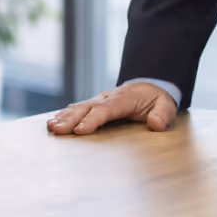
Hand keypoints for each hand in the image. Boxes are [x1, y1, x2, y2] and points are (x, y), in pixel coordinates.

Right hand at [46, 83, 176, 135]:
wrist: (150, 85)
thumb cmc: (157, 99)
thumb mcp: (166, 106)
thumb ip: (163, 115)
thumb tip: (156, 124)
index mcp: (124, 99)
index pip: (106, 110)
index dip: (92, 120)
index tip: (80, 131)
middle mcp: (107, 98)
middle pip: (87, 108)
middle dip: (70, 119)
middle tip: (56, 130)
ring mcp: (99, 100)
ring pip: (79, 108)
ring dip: (64, 117)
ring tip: (50, 127)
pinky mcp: (94, 104)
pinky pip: (78, 108)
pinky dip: (64, 114)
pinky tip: (53, 122)